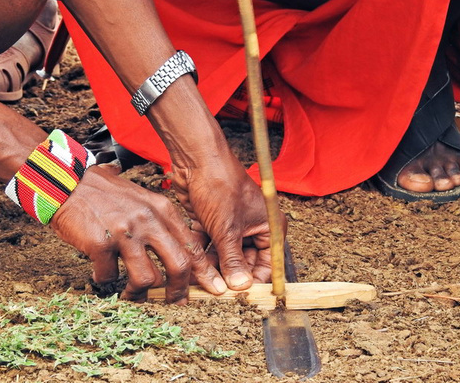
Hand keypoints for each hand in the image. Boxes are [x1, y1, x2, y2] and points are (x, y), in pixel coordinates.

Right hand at [50, 164, 226, 303]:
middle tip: (175, 303)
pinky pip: (109, 277)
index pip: (192, 245)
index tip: (212, 288)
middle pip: (178, 265)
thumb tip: (179, 250)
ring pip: (147, 278)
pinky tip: (100, 276)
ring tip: (131, 296)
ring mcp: (125, 233)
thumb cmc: (103, 193)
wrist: (66, 183)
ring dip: (140, 293)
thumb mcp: (140, 198)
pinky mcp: (101, 244)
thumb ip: (160, 220)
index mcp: (162, 209)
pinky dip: (105, 282)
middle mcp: (148, 220)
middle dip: (179, 290)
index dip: (203, 271)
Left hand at [170, 149, 285, 289]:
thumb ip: (233, 260)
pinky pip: (208, 245)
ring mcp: (231, 225)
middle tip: (217, 295)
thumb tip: (240, 288)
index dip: (254, 282)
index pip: (267, 264)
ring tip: (200, 286)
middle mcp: (252, 227)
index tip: (240, 300)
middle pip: (244, 262)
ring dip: (213, 268)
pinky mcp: (211, 222)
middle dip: (230, 276)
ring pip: (224, 255)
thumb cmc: (220, 186)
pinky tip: (190, 270)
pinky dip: (200, 255)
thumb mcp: (227, 229)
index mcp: (269, 227)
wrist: (196, 159)